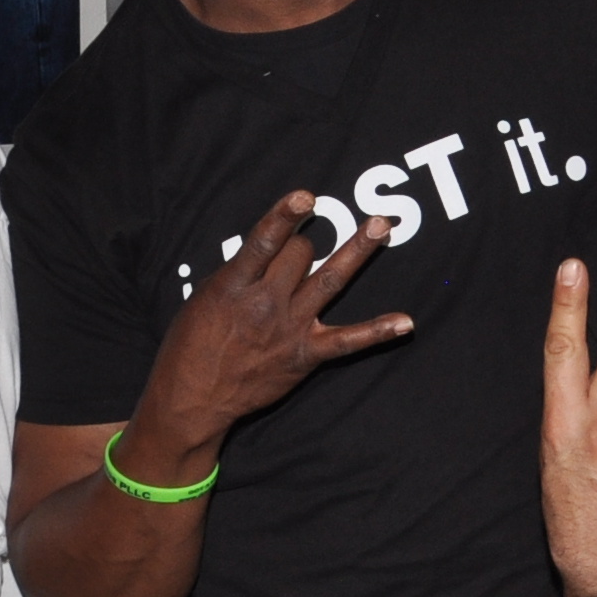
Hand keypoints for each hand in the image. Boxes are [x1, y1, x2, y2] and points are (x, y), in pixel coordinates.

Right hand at [134, 193, 412, 455]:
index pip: (265, 242)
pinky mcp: (306, 355)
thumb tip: (268, 250)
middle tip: (295, 252)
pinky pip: (349, 341)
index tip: (307, 197)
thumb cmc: (191, 346)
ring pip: (331, 279)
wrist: (193, 399)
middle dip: (302, 243)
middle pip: (301, 253)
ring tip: (381, 226)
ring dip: (359, 250)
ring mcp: (289, 328)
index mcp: (234, 286)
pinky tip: (405, 322)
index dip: (286, 216)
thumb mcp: (202, 299)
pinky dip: (378, 332)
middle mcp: (265, 304)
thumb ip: (237, 273)